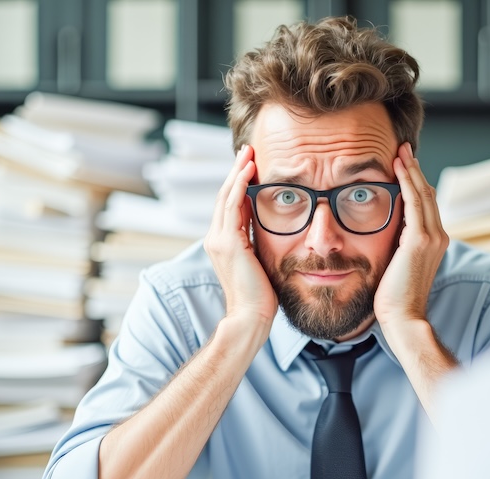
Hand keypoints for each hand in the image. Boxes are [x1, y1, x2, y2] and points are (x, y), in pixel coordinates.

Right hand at [203, 145, 278, 328]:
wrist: (252, 317)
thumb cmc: (261, 297)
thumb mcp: (261, 261)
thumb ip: (259, 243)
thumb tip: (273, 228)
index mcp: (223, 243)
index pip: (229, 205)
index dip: (238, 183)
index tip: (250, 165)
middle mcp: (216, 239)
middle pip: (224, 195)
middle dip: (236, 171)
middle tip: (248, 149)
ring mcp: (218, 241)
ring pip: (226, 196)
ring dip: (237, 172)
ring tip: (248, 153)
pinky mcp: (227, 243)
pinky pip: (231, 206)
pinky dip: (239, 186)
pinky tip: (249, 171)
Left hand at [374, 143, 449, 328]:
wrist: (403, 318)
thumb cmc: (394, 298)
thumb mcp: (397, 264)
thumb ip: (397, 245)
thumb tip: (386, 231)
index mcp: (434, 242)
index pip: (426, 204)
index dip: (416, 182)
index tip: (403, 165)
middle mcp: (438, 236)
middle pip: (428, 193)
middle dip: (415, 169)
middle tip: (403, 148)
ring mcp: (432, 237)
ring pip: (423, 193)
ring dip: (411, 170)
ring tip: (401, 151)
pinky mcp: (420, 240)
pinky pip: (414, 202)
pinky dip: (407, 182)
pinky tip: (398, 167)